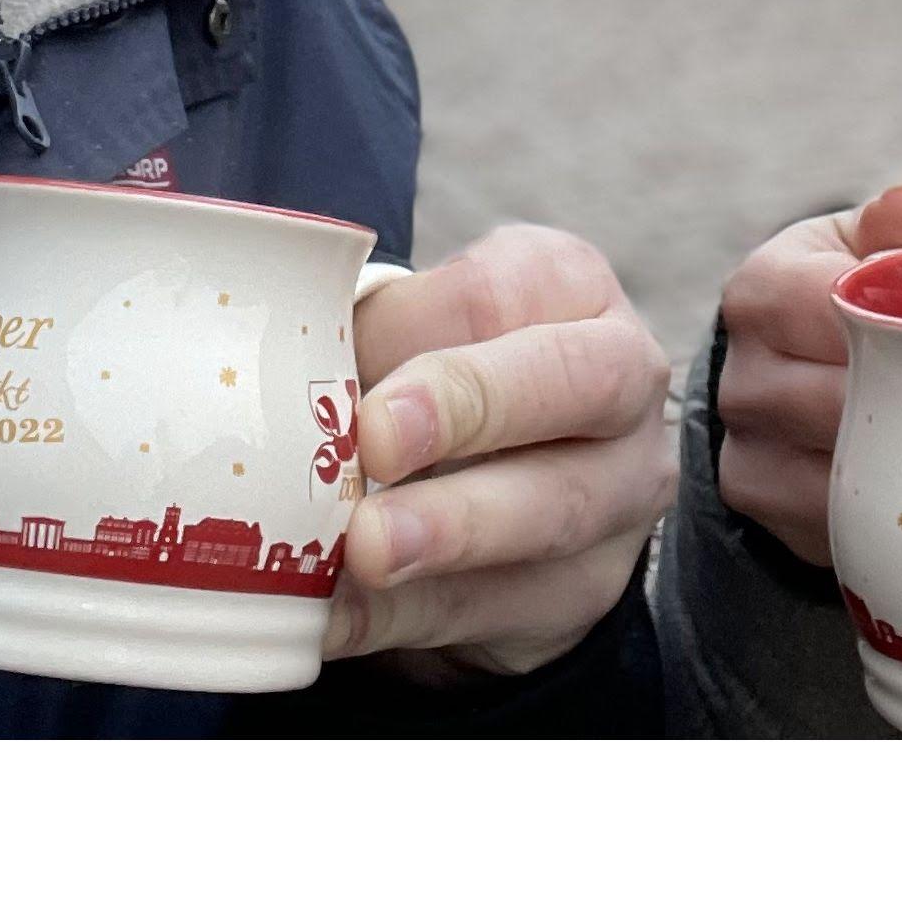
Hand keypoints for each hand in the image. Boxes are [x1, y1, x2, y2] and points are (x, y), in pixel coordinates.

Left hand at [324, 223, 673, 677]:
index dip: (431, 331)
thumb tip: (277, 378)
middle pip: (573, 381)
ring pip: (555, 508)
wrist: (505, 478)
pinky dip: (405, 613)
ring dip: (450, 530)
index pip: (504, 292)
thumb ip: (359, 343)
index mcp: (567, 285)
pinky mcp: (587, 586)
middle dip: (470, 406)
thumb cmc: (439, 374)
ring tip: (366, 548)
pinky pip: (501, 605)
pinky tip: (335, 615)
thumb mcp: (407, 330)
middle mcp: (623, 377)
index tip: (367, 389)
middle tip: (376, 440)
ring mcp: (621, 489)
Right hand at [714, 184, 901, 566]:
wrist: (795, 358)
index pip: (833, 311)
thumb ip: (894, 227)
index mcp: (760, 291)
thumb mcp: (866, 244)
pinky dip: (881, 509)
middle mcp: (739, 371)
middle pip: (839, 402)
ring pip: (837, 469)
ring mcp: (741, 443)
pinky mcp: (760, 500)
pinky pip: (830, 520)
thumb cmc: (848, 290)